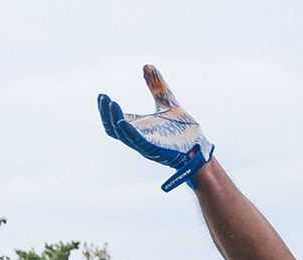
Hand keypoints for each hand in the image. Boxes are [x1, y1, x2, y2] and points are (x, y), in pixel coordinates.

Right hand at [97, 65, 214, 191]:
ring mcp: (146, 146)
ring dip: (114, 120)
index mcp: (138, 128)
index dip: (105, 110)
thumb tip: (146, 66)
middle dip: (106, 114)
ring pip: (122, 136)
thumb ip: (156, 86)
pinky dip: (128, 132)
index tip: (102, 95)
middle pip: (113, 129)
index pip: (114, 121)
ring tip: (110, 104)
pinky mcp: (156, 151)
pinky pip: (137, 142)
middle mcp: (138, 138)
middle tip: (104, 98)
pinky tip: (121, 121)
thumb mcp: (167, 102)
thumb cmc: (183, 129)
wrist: (200, 146)